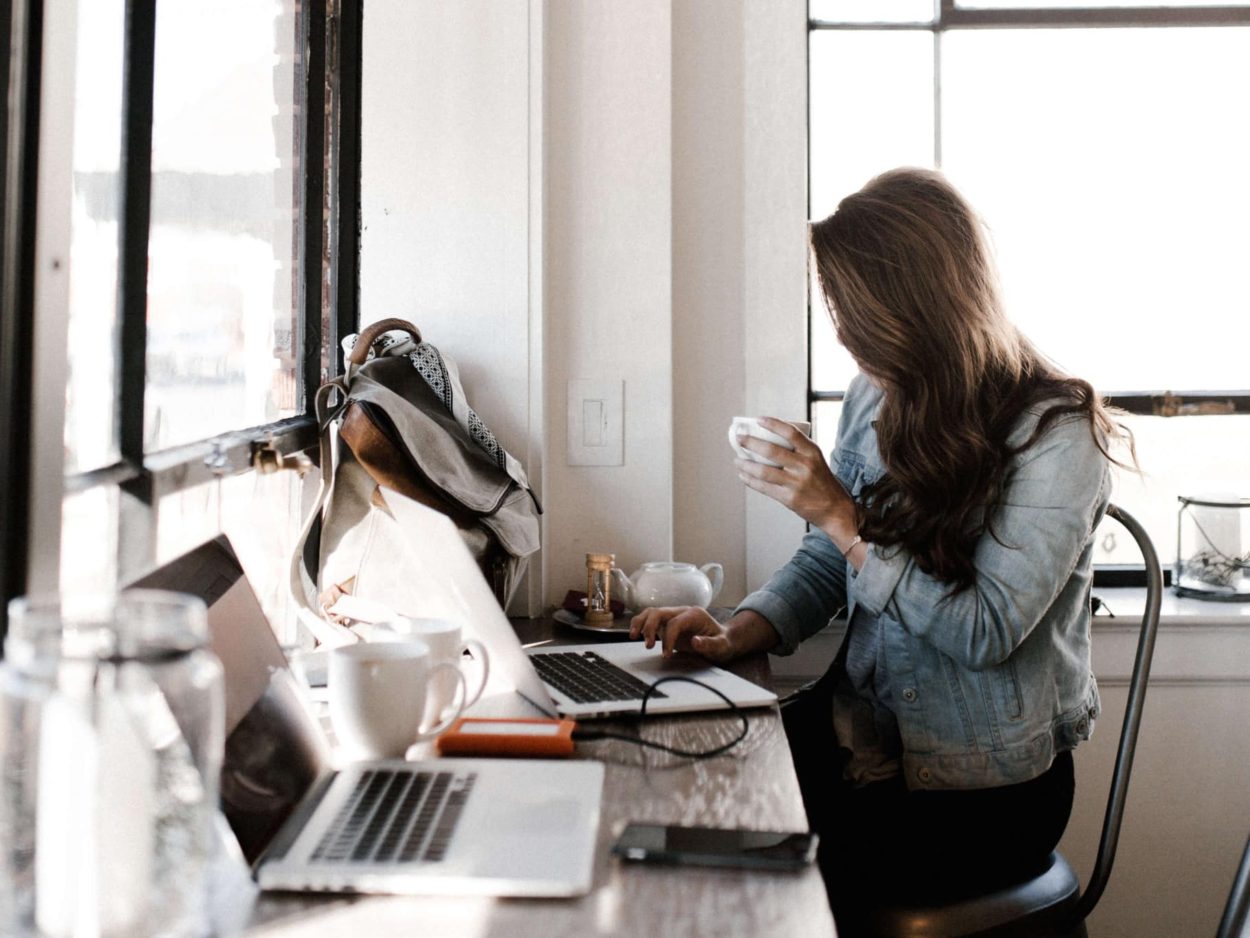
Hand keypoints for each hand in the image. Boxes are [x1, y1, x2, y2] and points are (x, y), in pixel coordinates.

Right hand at [628, 606, 735, 661]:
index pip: (674, 623)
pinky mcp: (667, 623)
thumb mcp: (722, 646)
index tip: (666, 654)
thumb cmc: (723, 642)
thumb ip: (710, 644)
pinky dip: (641, 625)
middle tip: (647, 645)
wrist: (723, 639)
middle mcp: (682, 612)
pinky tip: (636, 635)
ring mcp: (673, 616)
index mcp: (694, 615)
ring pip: (651, 612)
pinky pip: (650, 619)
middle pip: (659, 612)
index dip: (668, 638)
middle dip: (649, 627)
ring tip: (633, 636)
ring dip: (641, 623)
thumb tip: (695, 641)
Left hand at [734, 417, 856, 542]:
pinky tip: (743, 475)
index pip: (791, 432)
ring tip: (737, 460)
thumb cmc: (822, 482)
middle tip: (739, 438)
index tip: (758, 419)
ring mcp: (796, 483)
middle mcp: (805, 465)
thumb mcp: (816, 460)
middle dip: (751, 443)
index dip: (773, 424)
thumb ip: (798, 450)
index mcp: (812, 452)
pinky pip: (764, 487)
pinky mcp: (789, 498)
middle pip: (771, 450)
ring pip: (763, 470)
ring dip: (746, 464)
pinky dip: (750, 480)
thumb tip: (769, 439)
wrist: (835, 509)